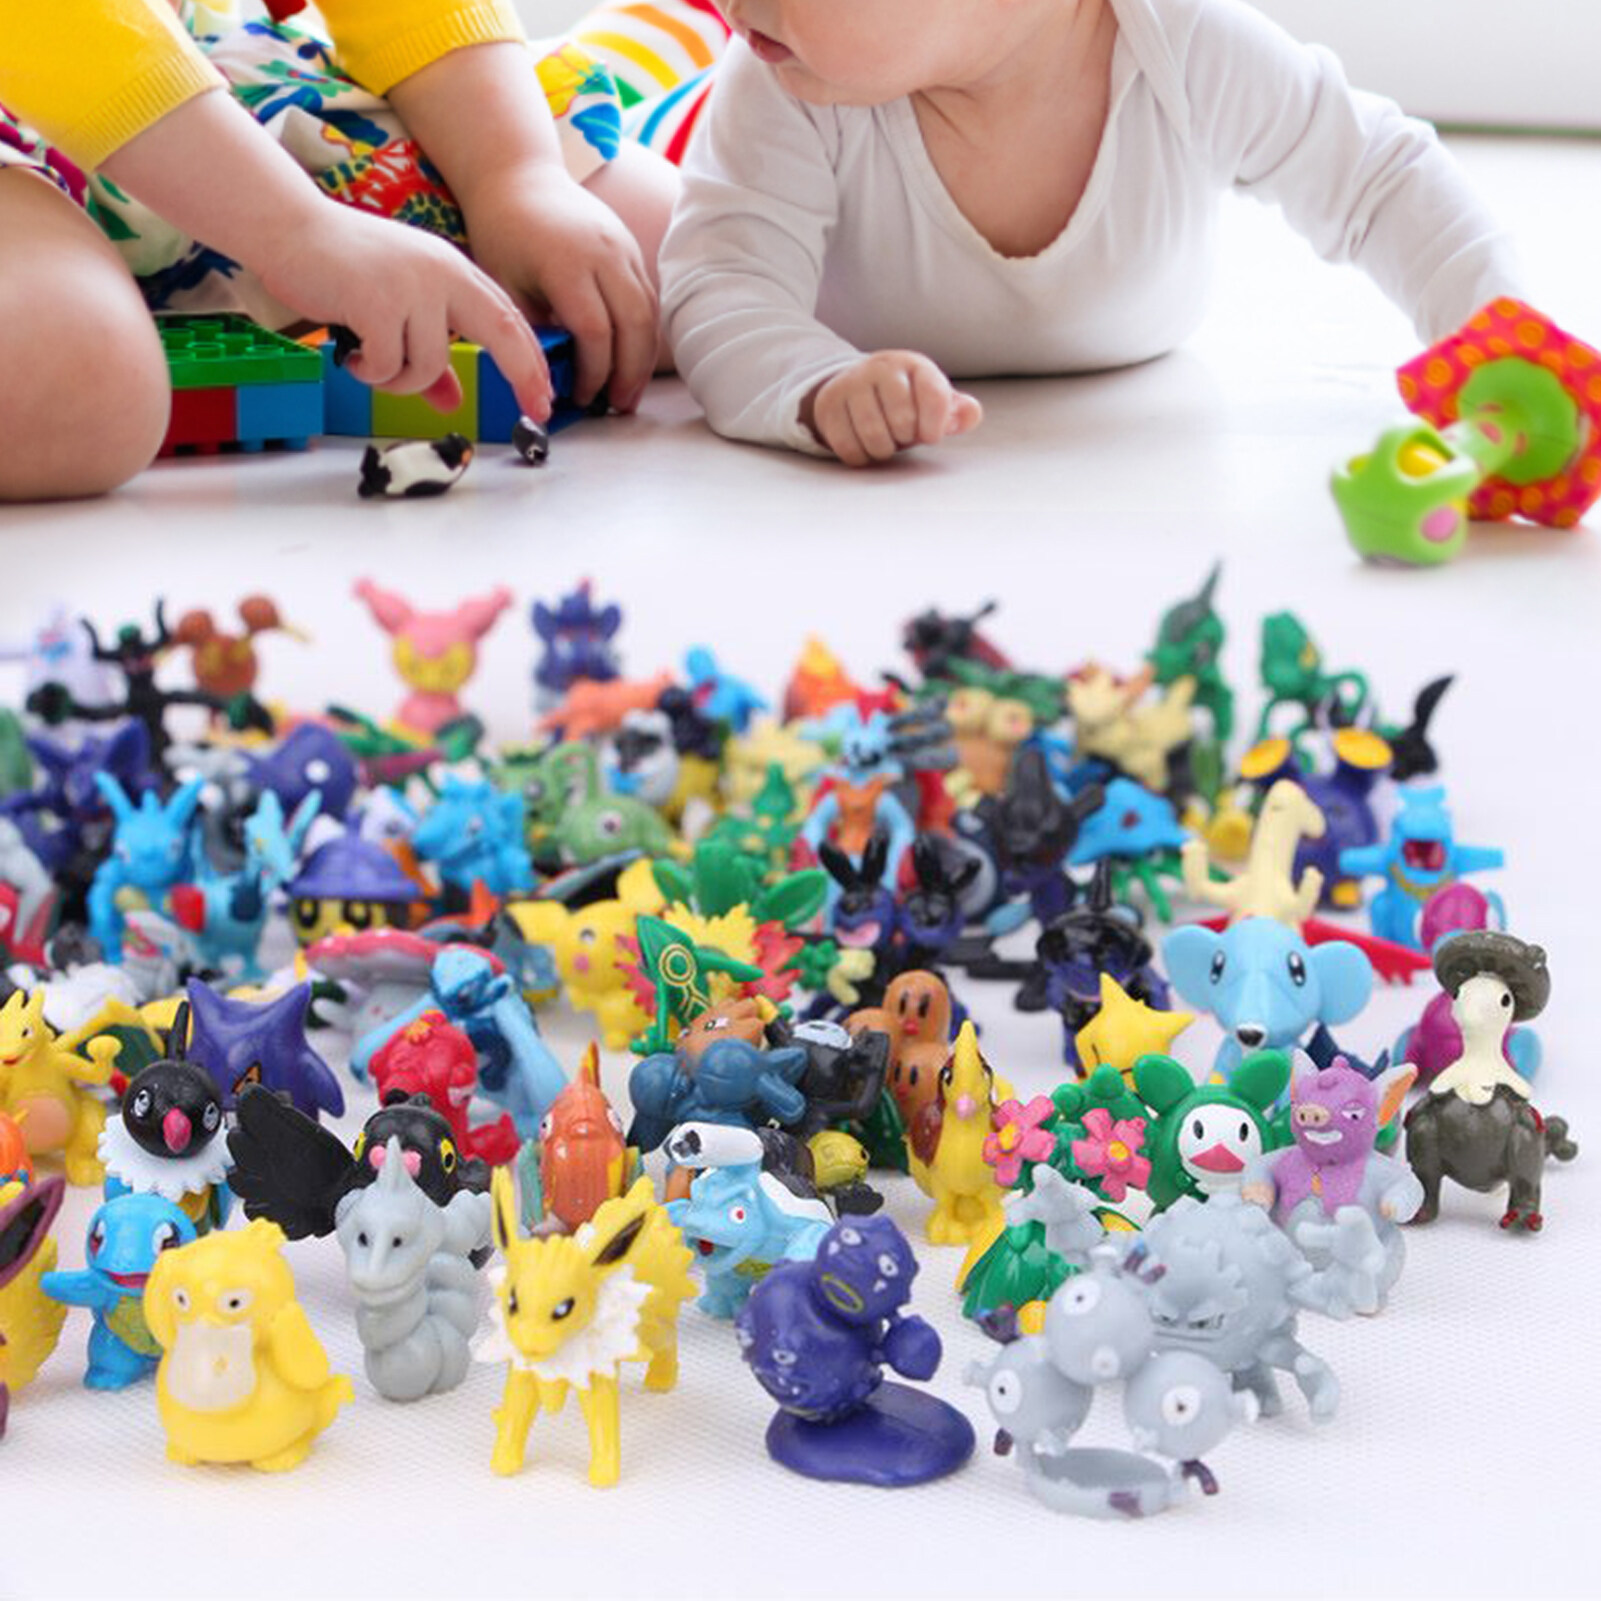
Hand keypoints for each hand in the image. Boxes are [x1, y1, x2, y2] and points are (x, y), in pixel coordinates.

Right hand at [256, 202, 552, 421]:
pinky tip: (353, 354)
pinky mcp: (377, 301)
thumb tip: (449, 401)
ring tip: (372, 361)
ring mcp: (411, 285)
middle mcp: (441, 273)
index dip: (531, 359)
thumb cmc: (343, 269)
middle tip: (535, 411)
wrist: (289, 228)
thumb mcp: (397, 307)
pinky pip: (390, 365)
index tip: (545, 396)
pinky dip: (371, 373)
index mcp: (453, 271)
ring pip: (431, 364)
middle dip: (523, 374)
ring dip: (401, 380)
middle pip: (502, 331)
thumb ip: (426, 355)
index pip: (508, 317)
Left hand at [458, 164, 658, 412]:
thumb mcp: (504, 286)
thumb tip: (552, 380)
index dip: (593, 372)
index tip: (581, 397)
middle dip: (629, 374)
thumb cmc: (502, 233)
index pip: (596, 332)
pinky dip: (644, 334)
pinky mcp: (631, 248)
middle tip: (619, 407)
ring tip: (629, 392)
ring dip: (643, 359)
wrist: (519, 177)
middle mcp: (604, 253)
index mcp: (567, 262)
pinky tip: (631, 360)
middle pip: (634, 326)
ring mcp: (623, 247)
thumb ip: (532, 330)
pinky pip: (648, 298)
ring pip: (649, 314)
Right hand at [803, 351, 982, 465]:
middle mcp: (880, 368)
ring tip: (885, 440)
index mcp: (913, 365)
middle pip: (902, 420)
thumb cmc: (905, 401)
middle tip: (902, 434)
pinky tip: (865, 445)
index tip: (931, 436)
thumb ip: (958, 411)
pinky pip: (849, 447)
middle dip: (906, 438)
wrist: (855, 388)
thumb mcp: (934, 402)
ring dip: (884, 450)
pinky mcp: (828, 406)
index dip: (935, 425)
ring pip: (874, 436)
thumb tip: (970, 414)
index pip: (933, 395)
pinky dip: (861, 456)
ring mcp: (851, 384)